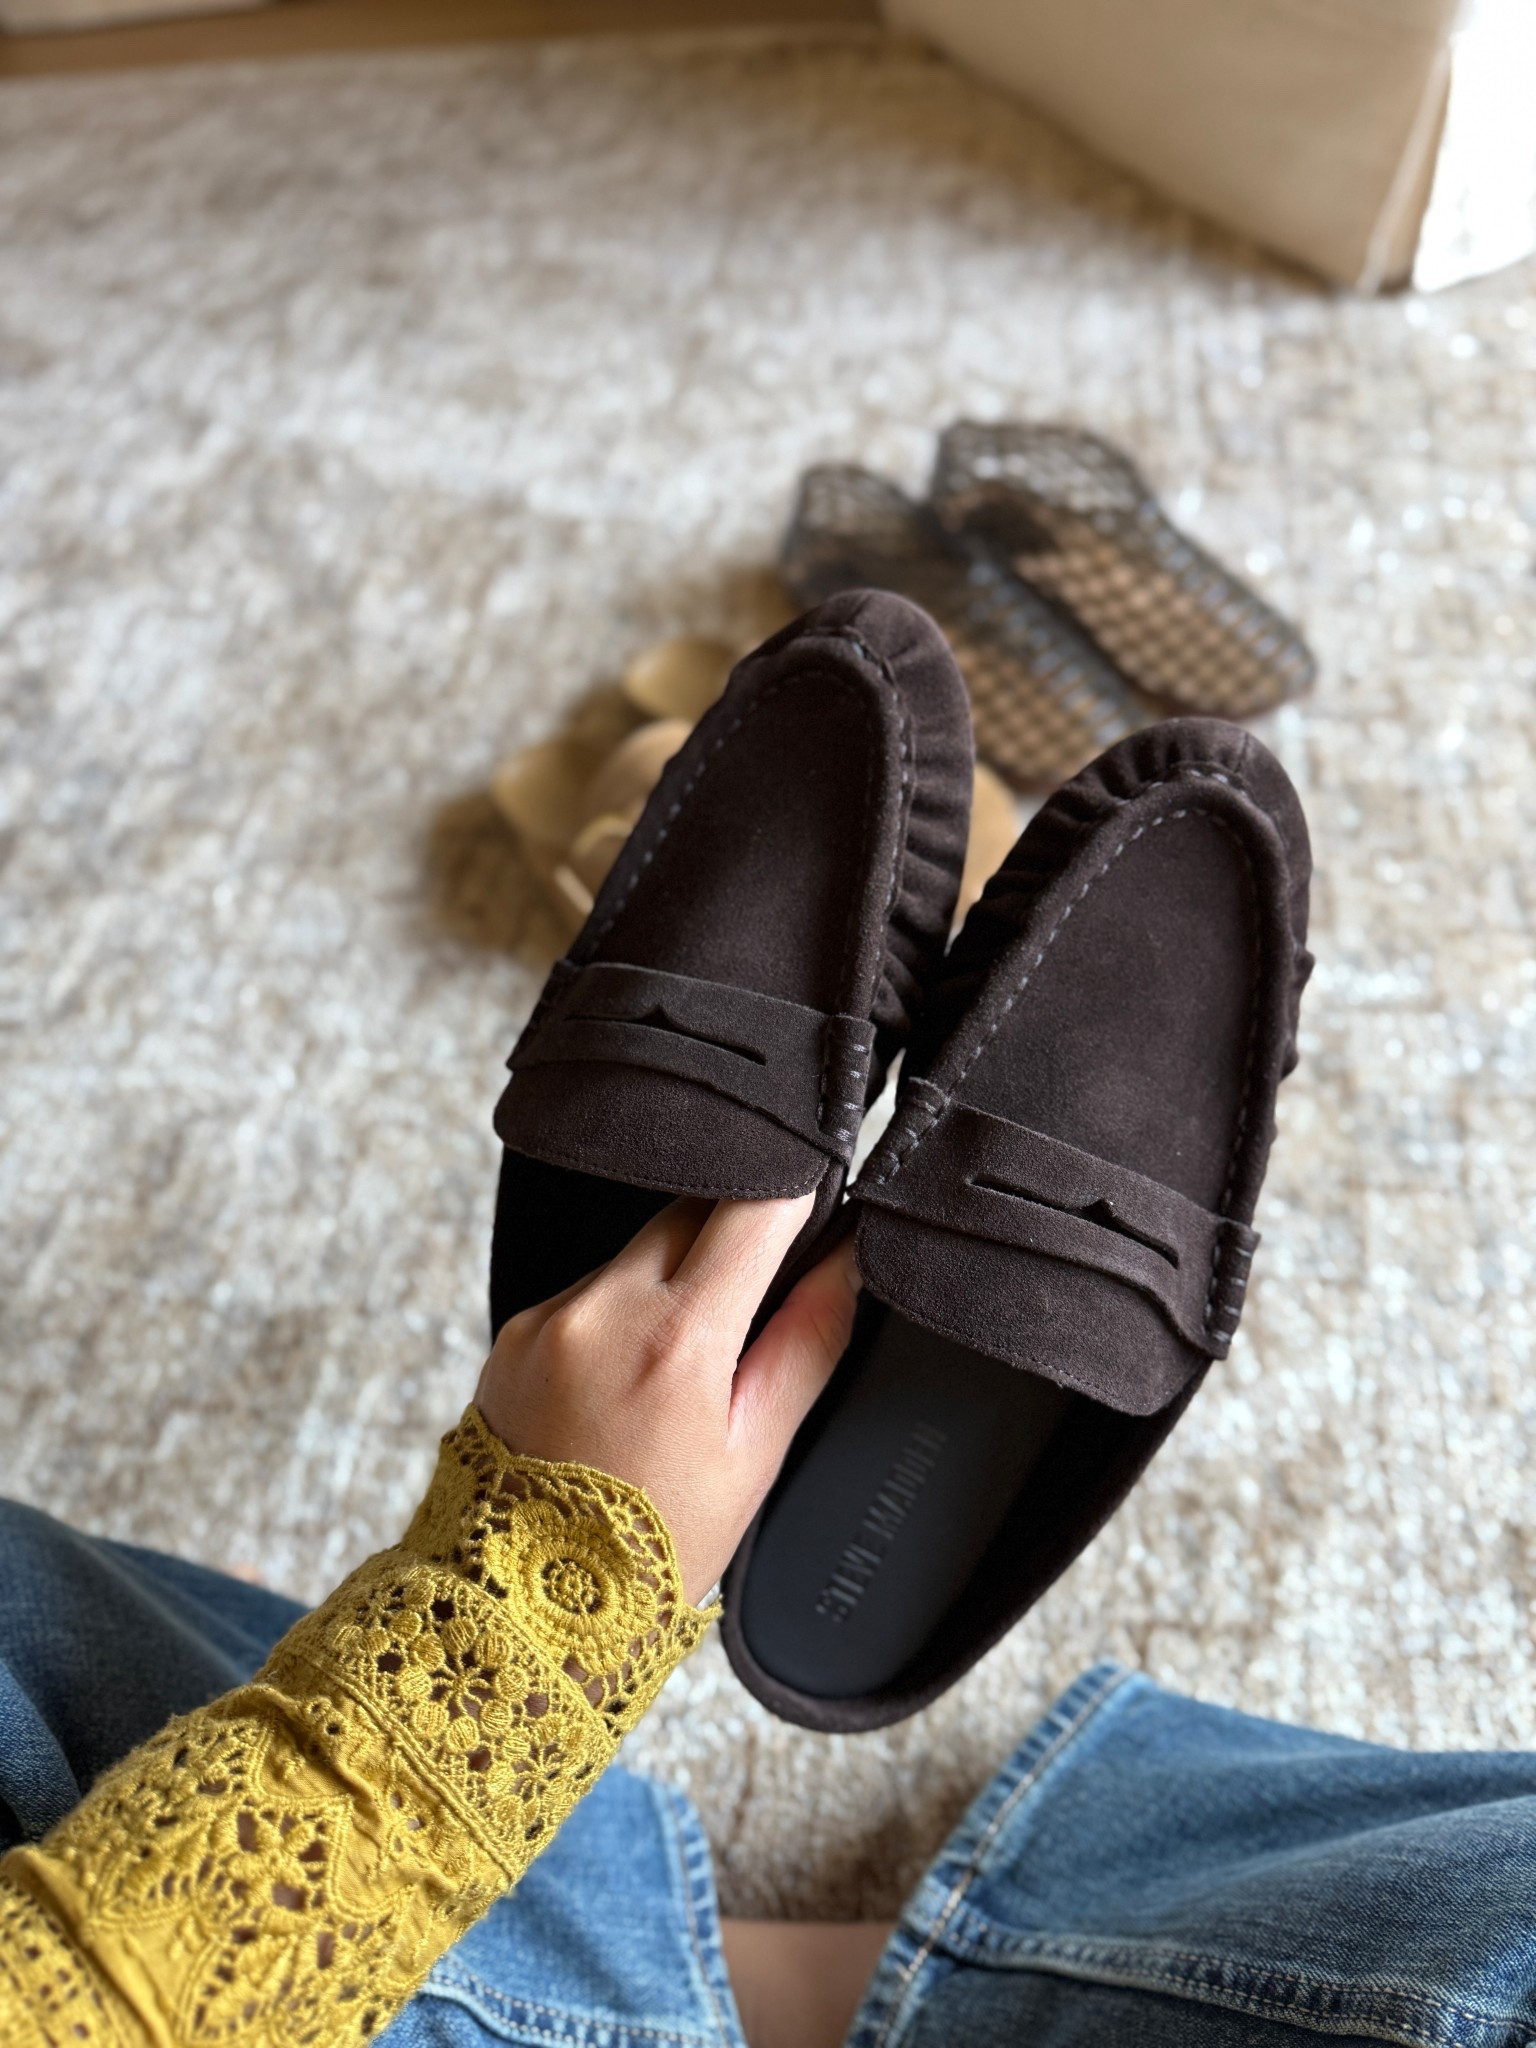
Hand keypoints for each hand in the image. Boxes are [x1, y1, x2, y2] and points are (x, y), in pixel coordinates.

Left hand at [475, 1195, 859, 1604]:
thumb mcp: (754, 1454)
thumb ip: (807, 1341)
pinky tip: (627, 1381)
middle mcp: (602, 1309)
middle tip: (756, 1303)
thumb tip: (848, 1258)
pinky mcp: (514, 1332)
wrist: (524, 1610)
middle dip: (734, 1234)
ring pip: (638, 1248)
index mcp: (676, 1338)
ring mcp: (548, 1317)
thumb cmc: (652, 1547)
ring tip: (684, 1367)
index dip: (796, 1192)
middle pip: (691, 1208)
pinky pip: (588, 1289)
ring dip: (674, 1276)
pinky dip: (621, 1312)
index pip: (753, 1205)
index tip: (817, 1200)